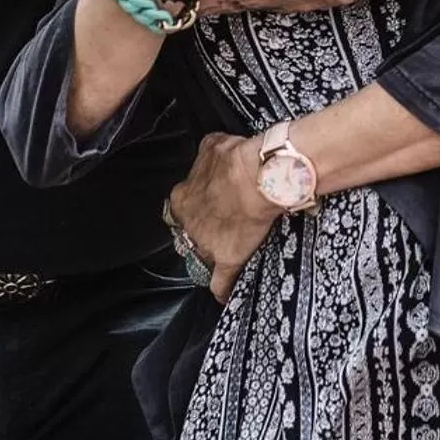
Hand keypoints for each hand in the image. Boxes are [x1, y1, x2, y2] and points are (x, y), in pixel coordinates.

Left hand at [167, 133, 281, 303]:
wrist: (257, 176)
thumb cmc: (237, 159)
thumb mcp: (214, 145)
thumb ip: (208, 153)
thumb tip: (215, 150)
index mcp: (182, 197)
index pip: (181, 208)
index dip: (196, 206)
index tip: (210, 205)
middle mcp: (188, 223)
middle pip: (189, 233)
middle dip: (201, 231)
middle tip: (220, 227)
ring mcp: (204, 244)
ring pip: (202, 256)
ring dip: (211, 256)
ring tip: (226, 255)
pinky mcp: (226, 261)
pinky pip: (220, 283)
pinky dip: (223, 288)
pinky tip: (226, 294)